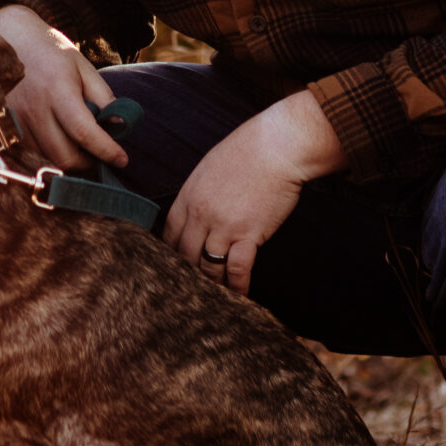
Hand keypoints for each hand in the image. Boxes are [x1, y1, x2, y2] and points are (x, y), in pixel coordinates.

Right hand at [0, 4, 123, 168]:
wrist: (7, 37)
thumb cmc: (50, 52)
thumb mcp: (83, 67)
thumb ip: (103, 97)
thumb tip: (119, 127)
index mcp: (57, 89)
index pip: (84, 132)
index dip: (106, 150)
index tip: (122, 159)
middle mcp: (33, 107)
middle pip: (64, 155)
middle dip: (87, 162)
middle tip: (98, 154)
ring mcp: (14, 119)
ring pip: (48, 158)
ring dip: (67, 158)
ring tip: (76, 142)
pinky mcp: (3, 126)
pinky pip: (32, 152)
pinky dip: (48, 152)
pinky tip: (55, 137)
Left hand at [163, 92, 342, 295]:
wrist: (276, 148)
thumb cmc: (247, 151)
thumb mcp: (210, 167)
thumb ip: (199, 192)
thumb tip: (197, 210)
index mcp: (188, 196)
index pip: (169, 234)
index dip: (170, 254)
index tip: (173, 266)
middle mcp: (200, 214)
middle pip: (185, 255)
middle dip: (188, 273)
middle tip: (192, 288)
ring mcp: (223, 226)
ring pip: (208, 266)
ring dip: (212, 284)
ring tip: (214, 297)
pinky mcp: (248, 235)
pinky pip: (237, 270)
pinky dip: (237, 287)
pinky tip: (239, 298)